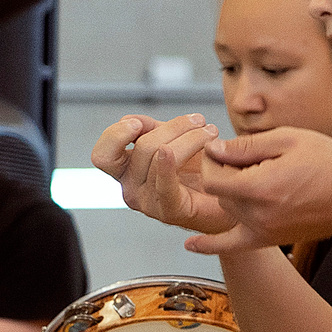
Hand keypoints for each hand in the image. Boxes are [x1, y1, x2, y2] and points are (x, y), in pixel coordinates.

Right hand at [93, 113, 235, 234]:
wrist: (228, 195)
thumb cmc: (199, 168)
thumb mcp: (170, 139)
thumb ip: (149, 128)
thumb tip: (133, 121)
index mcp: (126, 170)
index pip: (103, 154)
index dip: (115, 135)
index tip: (140, 123)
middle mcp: (131, 188)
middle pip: (141, 147)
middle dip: (174, 127)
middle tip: (200, 121)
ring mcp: (149, 202)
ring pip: (157, 158)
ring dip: (190, 138)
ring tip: (210, 132)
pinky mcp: (170, 211)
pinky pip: (163, 186)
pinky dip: (166, 167)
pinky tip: (172, 152)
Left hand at [189, 128, 331, 254]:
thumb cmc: (330, 162)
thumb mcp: (289, 139)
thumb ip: (246, 146)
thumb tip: (214, 148)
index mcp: (259, 187)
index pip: (212, 177)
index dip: (212, 159)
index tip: (224, 146)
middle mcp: (257, 214)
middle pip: (219, 193)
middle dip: (224, 172)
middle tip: (245, 157)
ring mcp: (263, 231)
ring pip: (227, 210)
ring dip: (230, 193)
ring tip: (251, 174)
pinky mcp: (270, 240)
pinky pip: (232, 247)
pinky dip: (210, 245)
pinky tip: (190, 245)